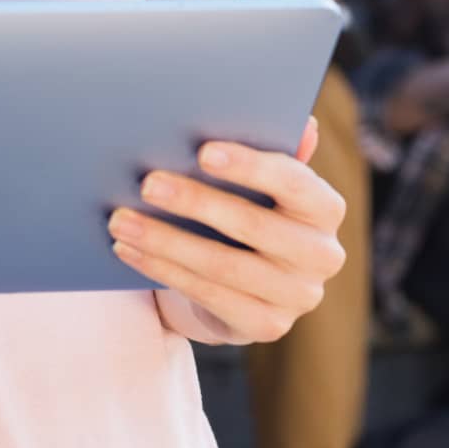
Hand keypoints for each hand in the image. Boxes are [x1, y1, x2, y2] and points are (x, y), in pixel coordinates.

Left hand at [107, 118, 345, 343]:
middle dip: (195, 202)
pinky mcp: (267, 325)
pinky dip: (163, 270)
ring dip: (166, 241)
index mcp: (326, 207)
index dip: (249, 166)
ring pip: (223, 266)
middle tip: (147, 183)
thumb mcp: (266, 177)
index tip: (202, 151)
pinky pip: (208, 295)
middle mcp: (323, 255)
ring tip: (122, 219)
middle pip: (253, 226)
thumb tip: (302, 123)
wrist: (255, 279)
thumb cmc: (257, 207)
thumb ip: (277, 148)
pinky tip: (131, 250)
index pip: (293, 182)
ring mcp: (298, 296)